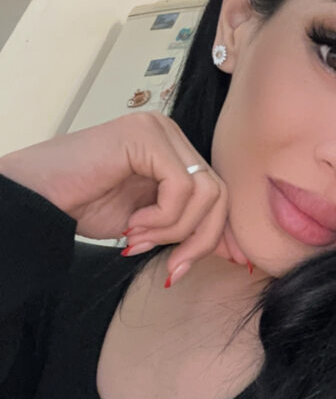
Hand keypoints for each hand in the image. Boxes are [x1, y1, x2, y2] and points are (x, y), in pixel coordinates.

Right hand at [0, 112, 247, 279]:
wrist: (36, 198)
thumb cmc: (82, 206)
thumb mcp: (150, 224)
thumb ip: (188, 227)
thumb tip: (237, 253)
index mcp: (173, 150)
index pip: (218, 192)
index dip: (220, 233)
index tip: (218, 265)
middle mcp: (170, 134)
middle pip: (219, 193)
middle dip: (201, 239)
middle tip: (171, 268)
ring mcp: (159, 130)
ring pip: (206, 192)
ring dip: (175, 231)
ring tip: (138, 240)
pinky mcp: (145, 136)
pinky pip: (181, 188)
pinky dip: (162, 218)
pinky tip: (131, 226)